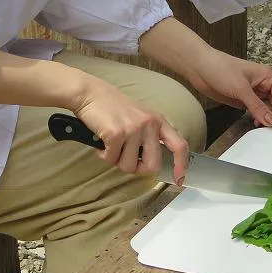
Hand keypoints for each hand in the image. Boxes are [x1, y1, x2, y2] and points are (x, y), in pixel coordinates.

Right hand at [72, 80, 190, 182]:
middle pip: (153, 165)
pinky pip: (112, 160)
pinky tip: (101, 144)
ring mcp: (133, 129)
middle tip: (125, 159)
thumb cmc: (112, 107)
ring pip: (130, 166)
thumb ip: (149, 135)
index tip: (179, 178)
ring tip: (111, 145)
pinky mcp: (116, 134)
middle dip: (138, 169)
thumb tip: (153, 163)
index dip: (181, 165)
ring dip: (117, 161)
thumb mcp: (139, 116)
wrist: (90, 93)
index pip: (179, 145)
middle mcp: (149, 124)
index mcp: (158, 120)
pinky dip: (104, 156)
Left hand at [185, 51, 271, 128]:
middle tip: (269, 131)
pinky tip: (254, 124)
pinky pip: (256, 110)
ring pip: (266, 108)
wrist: (199, 67)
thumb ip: (257, 106)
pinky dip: (257, 118)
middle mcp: (263, 84)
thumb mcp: (241, 89)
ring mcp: (253, 92)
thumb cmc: (222, 70)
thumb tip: (271, 122)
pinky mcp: (243, 99)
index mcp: (267, 77)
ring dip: (266, 118)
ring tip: (261, 128)